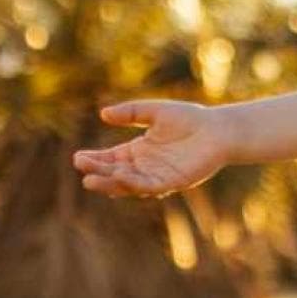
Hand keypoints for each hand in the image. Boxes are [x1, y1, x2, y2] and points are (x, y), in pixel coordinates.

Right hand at [72, 100, 232, 196]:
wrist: (218, 130)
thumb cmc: (189, 118)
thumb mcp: (154, 111)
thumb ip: (130, 113)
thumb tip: (103, 114)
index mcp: (138, 151)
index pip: (110, 159)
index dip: (95, 160)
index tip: (78, 158)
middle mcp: (145, 167)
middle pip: (115, 173)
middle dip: (98, 172)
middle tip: (81, 168)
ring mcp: (158, 176)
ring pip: (129, 184)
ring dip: (111, 182)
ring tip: (91, 180)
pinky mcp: (173, 182)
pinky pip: (149, 186)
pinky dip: (134, 184)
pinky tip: (120, 178)